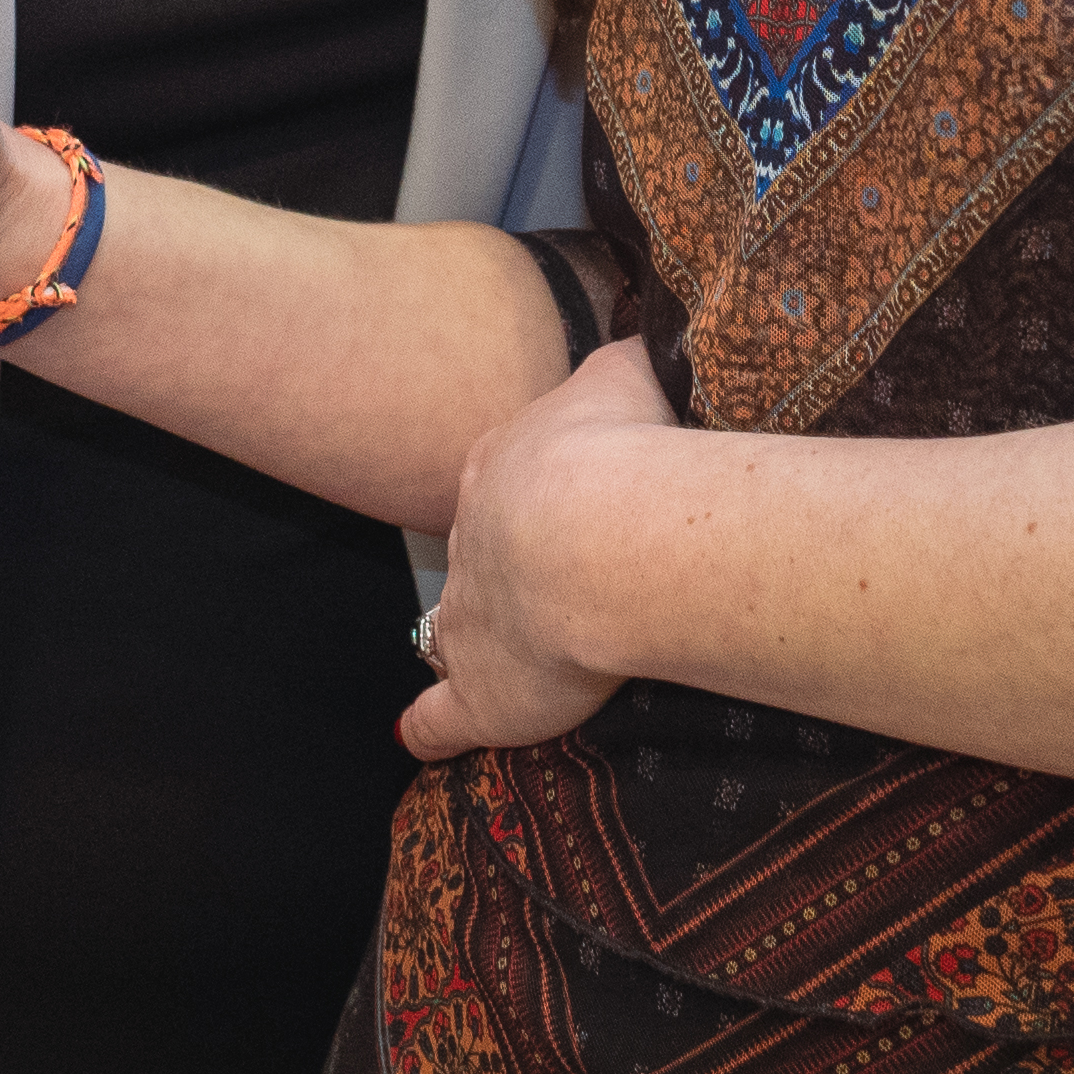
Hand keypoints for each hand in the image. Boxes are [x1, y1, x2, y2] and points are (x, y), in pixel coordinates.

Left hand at [401, 333, 678, 760]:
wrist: (597, 531)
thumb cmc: (624, 452)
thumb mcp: (627, 379)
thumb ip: (631, 363)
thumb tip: (651, 334)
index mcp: (506, 469)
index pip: (508, 484)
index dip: (537, 500)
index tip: (565, 511)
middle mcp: (474, 538)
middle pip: (482, 549)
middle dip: (509, 562)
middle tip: (555, 583)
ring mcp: (470, 616)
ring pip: (459, 624)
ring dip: (478, 637)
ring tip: (509, 657)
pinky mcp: (480, 690)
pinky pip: (442, 714)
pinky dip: (432, 727)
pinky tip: (422, 738)